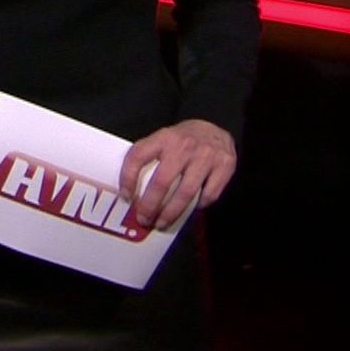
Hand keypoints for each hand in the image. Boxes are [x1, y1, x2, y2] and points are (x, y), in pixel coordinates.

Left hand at [121, 119, 236, 231]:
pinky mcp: (224, 166)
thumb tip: (131, 190)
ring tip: (162, 222)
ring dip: (171, 212)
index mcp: (163, 138)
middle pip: (162, 181)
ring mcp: (205, 156)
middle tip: (144, 219)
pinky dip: (198, 206)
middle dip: (150, 205)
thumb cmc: (183, 140)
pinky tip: (191, 209)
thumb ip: (149, 158)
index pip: (138, 156)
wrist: (215, 127)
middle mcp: (183, 146)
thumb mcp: (163, 139)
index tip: (125, 196)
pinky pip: (209, 194)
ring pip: (186, 192)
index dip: (128, 178)